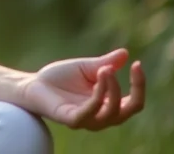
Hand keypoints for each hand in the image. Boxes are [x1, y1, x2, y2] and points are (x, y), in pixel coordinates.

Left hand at [18, 48, 145, 130]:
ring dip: (112, 89)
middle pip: (130, 110)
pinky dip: (98, 95)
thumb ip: (105, 63)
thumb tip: (125, 53)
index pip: (135, 101)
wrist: (34, 84)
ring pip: (112, 112)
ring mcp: (89, 120)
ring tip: (105, 69)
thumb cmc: (61, 77)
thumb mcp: (86, 67)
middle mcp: (103, 116)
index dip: (140, 84)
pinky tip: (99, 76)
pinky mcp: (73, 120)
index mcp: (110, 104)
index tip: (137, 63)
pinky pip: (91, 112)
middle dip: (133, 88)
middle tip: (120, 66)